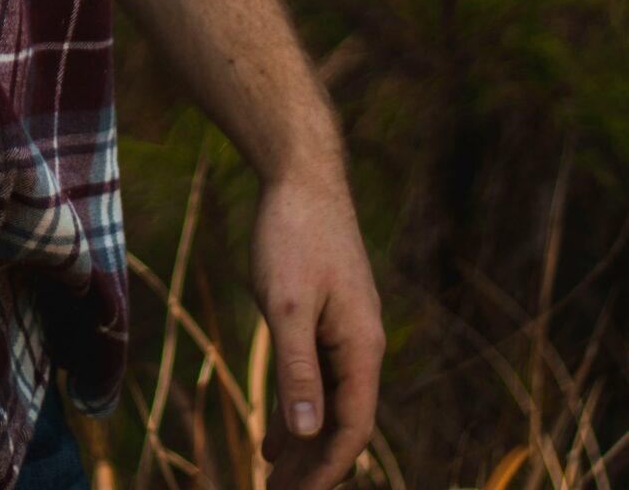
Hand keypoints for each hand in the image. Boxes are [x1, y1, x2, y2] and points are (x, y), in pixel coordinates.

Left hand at [251, 171, 384, 488]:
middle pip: (341, 421)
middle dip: (313, 464)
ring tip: (271, 477)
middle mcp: (360, 345)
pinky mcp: (325, 315)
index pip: (351, 427)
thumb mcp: (286, 305)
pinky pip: (315, 376)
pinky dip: (296, 405)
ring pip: (327, 402)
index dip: (327, 468)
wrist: (299, 173)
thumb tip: (308, 433)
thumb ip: (297, 369)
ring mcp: (344, 330)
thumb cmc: (293, 235)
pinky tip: (273, 430)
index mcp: (360, 347)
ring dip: (302, 441)